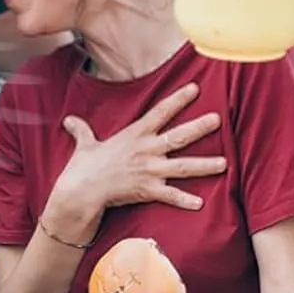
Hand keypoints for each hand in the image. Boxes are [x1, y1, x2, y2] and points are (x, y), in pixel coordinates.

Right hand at [46, 84, 225, 235]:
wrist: (80, 192)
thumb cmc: (82, 168)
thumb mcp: (84, 145)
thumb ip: (81, 131)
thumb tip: (69, 121)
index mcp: (134, 135)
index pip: (160, 112)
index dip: (178, 99)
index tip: (195, 89)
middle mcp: (146, 150)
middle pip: (179, 136)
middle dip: (200, 127)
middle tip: (218, 120)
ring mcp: (149, 171)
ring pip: (183, 166)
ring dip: (204, 165)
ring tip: (224, 164)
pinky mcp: (147, 190)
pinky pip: (171, 195)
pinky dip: (185, 200)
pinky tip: (200, 203)